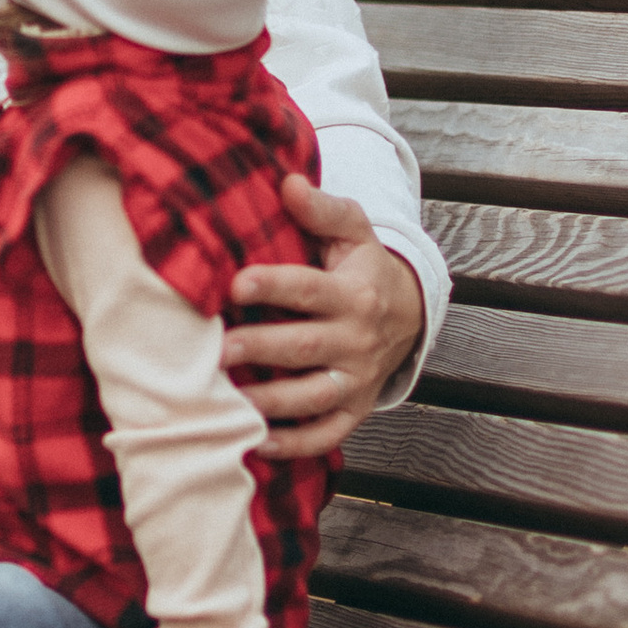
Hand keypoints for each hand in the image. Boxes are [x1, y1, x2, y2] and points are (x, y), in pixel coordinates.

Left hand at [222, 175, 424, 459]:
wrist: (408, 315)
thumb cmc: (362, 268)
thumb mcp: (354, 233)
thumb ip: (322, 210)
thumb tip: (288, 182)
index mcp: (355, 294)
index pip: (311, 290)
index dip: (274, 286)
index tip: (235, 284)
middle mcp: (358, 341)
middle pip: (306, 348)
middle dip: (262, 349)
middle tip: (219, 349)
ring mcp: (357, 380)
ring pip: (313, 398)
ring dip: (271, 402)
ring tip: (229, 400)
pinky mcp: (354, 410)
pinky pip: (326, 435)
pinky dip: (294, 445)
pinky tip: (255, 443)